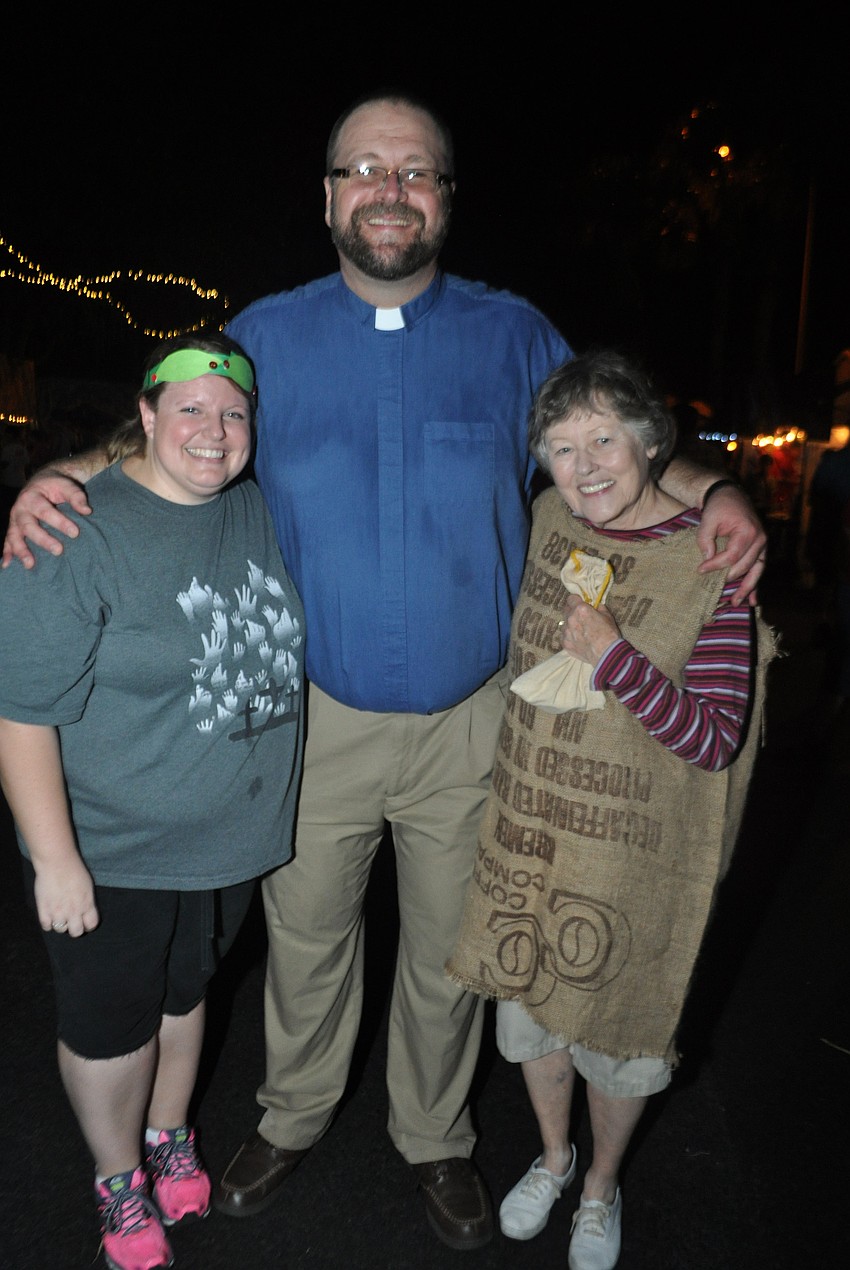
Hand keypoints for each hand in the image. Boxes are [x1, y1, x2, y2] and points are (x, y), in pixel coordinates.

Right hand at [1, 471, 90, 569]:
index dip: (59, 522)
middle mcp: (20, 509)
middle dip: (43, 539)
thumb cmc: (55, 485)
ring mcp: (15, 520)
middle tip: (58, 550)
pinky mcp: (14, 528)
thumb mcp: (65, 485)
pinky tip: (8, 565)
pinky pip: (8, 541)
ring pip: (14, 536)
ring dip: (21, 550)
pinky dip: (7, 552)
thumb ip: (76, 496)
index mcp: (31, 496)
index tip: (75, 533)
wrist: (40, 481)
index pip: (45, 511)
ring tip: (30, 564)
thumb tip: (86, 510)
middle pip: (28, 526)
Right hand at [33, 858, 99, 937]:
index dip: (88, 925)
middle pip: (76, 932)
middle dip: (74, 928)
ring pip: (60, 930)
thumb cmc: (74, 870)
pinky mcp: (44, 910)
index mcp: (87, 904)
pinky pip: (46, 926)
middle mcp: (74, 911)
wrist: (57, 862)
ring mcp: (58, 912)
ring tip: (58, 915)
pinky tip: (49, 915)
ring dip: (60, 924)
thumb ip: (87, 901)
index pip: (91, 925)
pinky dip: (48, 923)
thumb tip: (85, 910)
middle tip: (71, 921)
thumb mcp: (88, 886)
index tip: (84, 922)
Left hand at [559, 595, 621, 664]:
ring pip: (564, 624)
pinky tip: (578, 640)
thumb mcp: (608, 616)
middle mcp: (570, 619)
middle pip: (566, 610)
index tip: (580, 603)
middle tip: (580, 617)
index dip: (576, 600)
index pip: (571, 598)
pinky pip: (564, 636)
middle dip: (572, 611)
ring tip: (580, 631)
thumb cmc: (609, 634)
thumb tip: (597, 606)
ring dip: (570, 625)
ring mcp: (566, 632)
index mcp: (580, 609)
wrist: (606, 653)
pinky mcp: (565, 643)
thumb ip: (599, 609)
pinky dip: (569, 636)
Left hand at [696, 485, 766, 605]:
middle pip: (744, 566)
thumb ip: (705, 539)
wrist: (731, 496)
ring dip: (747, 589)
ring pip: (756, 572)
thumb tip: (707, 559)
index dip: (715, 565)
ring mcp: (763, 545)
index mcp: (747, 531)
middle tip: (714, 590)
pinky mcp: (761, 550)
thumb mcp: (708, 519)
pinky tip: (754, 601)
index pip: (731, 556)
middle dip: (728, 579)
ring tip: (735, 603)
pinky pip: (760, 569)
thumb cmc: (719, 507)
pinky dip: (756, 585)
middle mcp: (760, 540)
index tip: (700, 570)